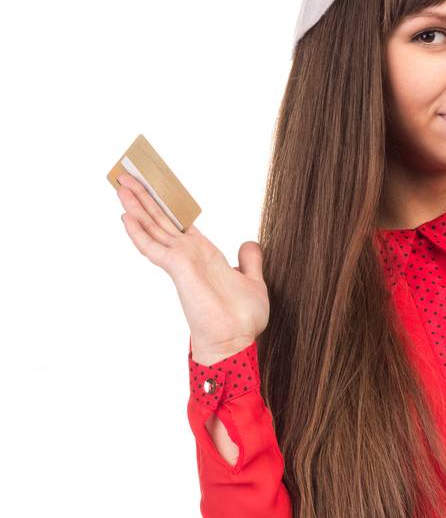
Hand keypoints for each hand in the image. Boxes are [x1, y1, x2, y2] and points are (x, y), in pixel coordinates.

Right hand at [112, 173, 268, 361]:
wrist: (235, 342)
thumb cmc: (241, 318)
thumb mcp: (252, 281)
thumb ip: (249, 261)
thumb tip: (248, 243)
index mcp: (203, 255)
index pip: (181, 223)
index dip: (168, 204)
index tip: (157, 184)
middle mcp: (188, 255)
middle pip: (162, 220)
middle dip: (146, 197)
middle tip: (128, 175)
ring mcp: (181, 262)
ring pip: (153, 228)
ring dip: (137, 206)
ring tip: (120, 183)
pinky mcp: (178, 271)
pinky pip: (154, 248)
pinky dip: (140, 232)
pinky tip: (126, 216)